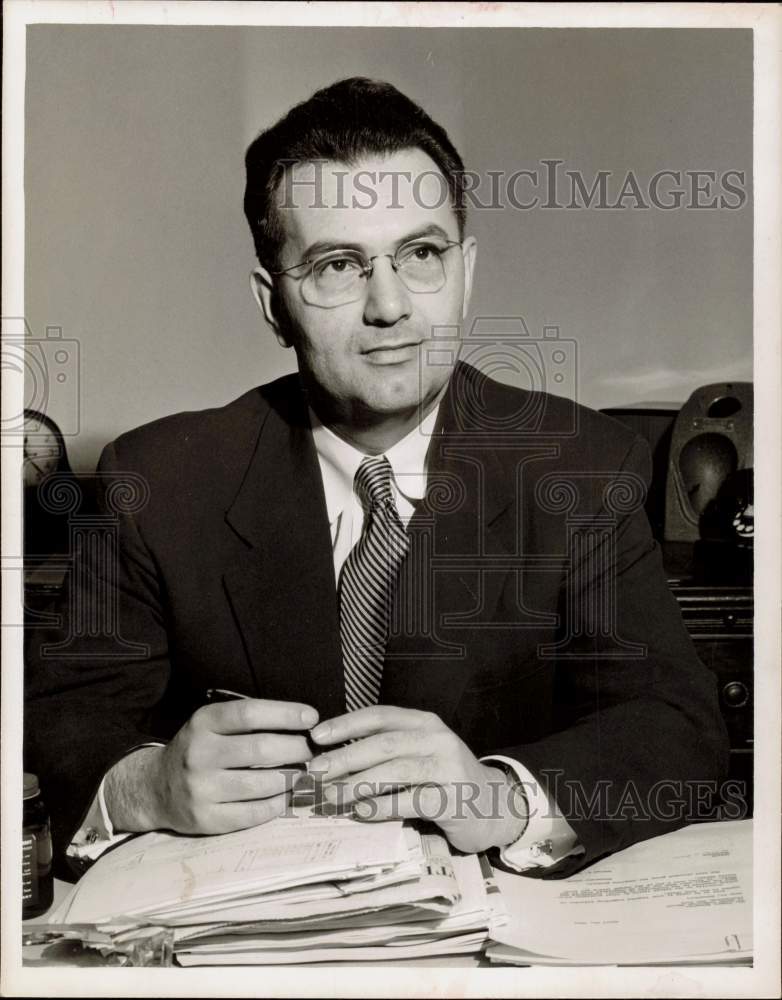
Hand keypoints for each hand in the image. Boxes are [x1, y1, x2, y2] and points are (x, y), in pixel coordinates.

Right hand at [104, 698, 317, 834]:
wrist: (156, 787)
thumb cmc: (201, 749)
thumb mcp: (214, 724)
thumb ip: (250, 722)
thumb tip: (305, 723)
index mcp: (203, 723)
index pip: (249, 714)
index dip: (285, 714)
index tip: (312, 717)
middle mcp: (199, 754)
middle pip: (260, 749)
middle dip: (296, 749)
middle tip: (313, 750)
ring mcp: (200, 789)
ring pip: (262, 784)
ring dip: (292, 778)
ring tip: (305, 773)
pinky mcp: (206, 819)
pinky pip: (254, 813)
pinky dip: (279, 804)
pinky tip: (287, 795)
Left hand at [308, 706, 527, 853]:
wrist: (495, 806)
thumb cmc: (445, 778)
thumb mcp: (420, 753)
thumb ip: (386, 750)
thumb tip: (333, 758)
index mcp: (424, 722)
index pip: (380, 716)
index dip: (346, 725)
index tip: (316, 737)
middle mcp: (437, 739)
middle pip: (383, 743)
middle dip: (345, 757)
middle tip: (315, 772)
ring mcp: (448, 768)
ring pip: (395, 770)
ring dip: (358, 784)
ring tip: (331, 796)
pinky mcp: (453, 799)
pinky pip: (411, 801)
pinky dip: (382, 807)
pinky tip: (361, 812)